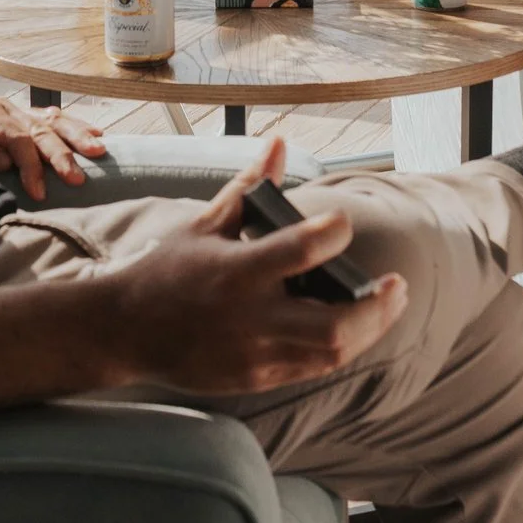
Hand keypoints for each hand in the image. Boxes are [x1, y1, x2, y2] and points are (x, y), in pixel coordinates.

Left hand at [0, 97, 106, 199]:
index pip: (17, 140)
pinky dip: (76, 127)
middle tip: (77, 178)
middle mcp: (7, 108)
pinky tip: (96, 134)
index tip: (40, 192)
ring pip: (54, 122)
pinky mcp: (24, 118)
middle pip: (41, 130)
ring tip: (99, 151)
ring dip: (77, 136)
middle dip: (61, 155)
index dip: (31, 166)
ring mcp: (18, 111)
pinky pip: (54, 120)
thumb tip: (3, 160)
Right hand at [101, 137, 407, 394]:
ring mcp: (254, 354)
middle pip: (334, 325)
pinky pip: (311, 367)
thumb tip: (280, 143)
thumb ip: (249, 187)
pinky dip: (338, 346)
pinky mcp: (255, 378)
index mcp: (236, 271)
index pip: (301, 251)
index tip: (344, 226)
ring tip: (384, 304)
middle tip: (396, 284)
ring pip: (331, 353)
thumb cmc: (167, 269)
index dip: (334, 234)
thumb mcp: (205, 223)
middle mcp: (250, 317)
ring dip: (369, 329)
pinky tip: (351, 326)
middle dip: (377, 307)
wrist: (126, 331)